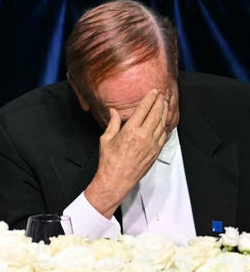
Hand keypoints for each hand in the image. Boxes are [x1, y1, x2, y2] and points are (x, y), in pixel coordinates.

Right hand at [84, 89, 168, 217]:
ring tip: (166, 105)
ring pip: (162, 124)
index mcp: (130, 131)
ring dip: (165, 113)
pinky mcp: (155, 152)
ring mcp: (152, 145)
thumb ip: (112, 123)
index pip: (143, 110)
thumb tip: (113, 112)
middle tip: (162, 95)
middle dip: (160, 103)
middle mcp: (144, 136)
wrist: (116, 179)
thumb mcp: (106, 139)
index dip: (150, 99)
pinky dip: (166, 126)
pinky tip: (166, 122)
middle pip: (156, 114)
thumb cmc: (109, 160)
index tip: (153, 92)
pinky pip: (164, 136)